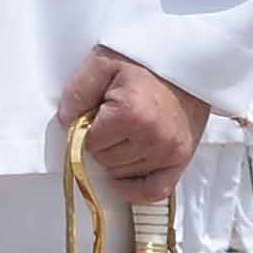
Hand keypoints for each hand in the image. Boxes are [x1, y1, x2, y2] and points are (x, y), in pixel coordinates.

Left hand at [60, 46, 211, 196]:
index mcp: (130, 114)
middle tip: (114, 120)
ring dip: (119, 159)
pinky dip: (136, 190)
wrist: (187, 60)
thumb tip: (65, 120)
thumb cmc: (144, 62)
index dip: (88, 128)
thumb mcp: (103, 62)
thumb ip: (78, 90)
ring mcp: (169, 151)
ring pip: (124, 174)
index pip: (90, 142)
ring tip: (128, 132)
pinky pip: (154, 191)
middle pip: (106, 160)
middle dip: (103, 142)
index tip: (98, 113)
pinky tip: (125, 178)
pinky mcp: (181, 158)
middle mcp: (152, 138)